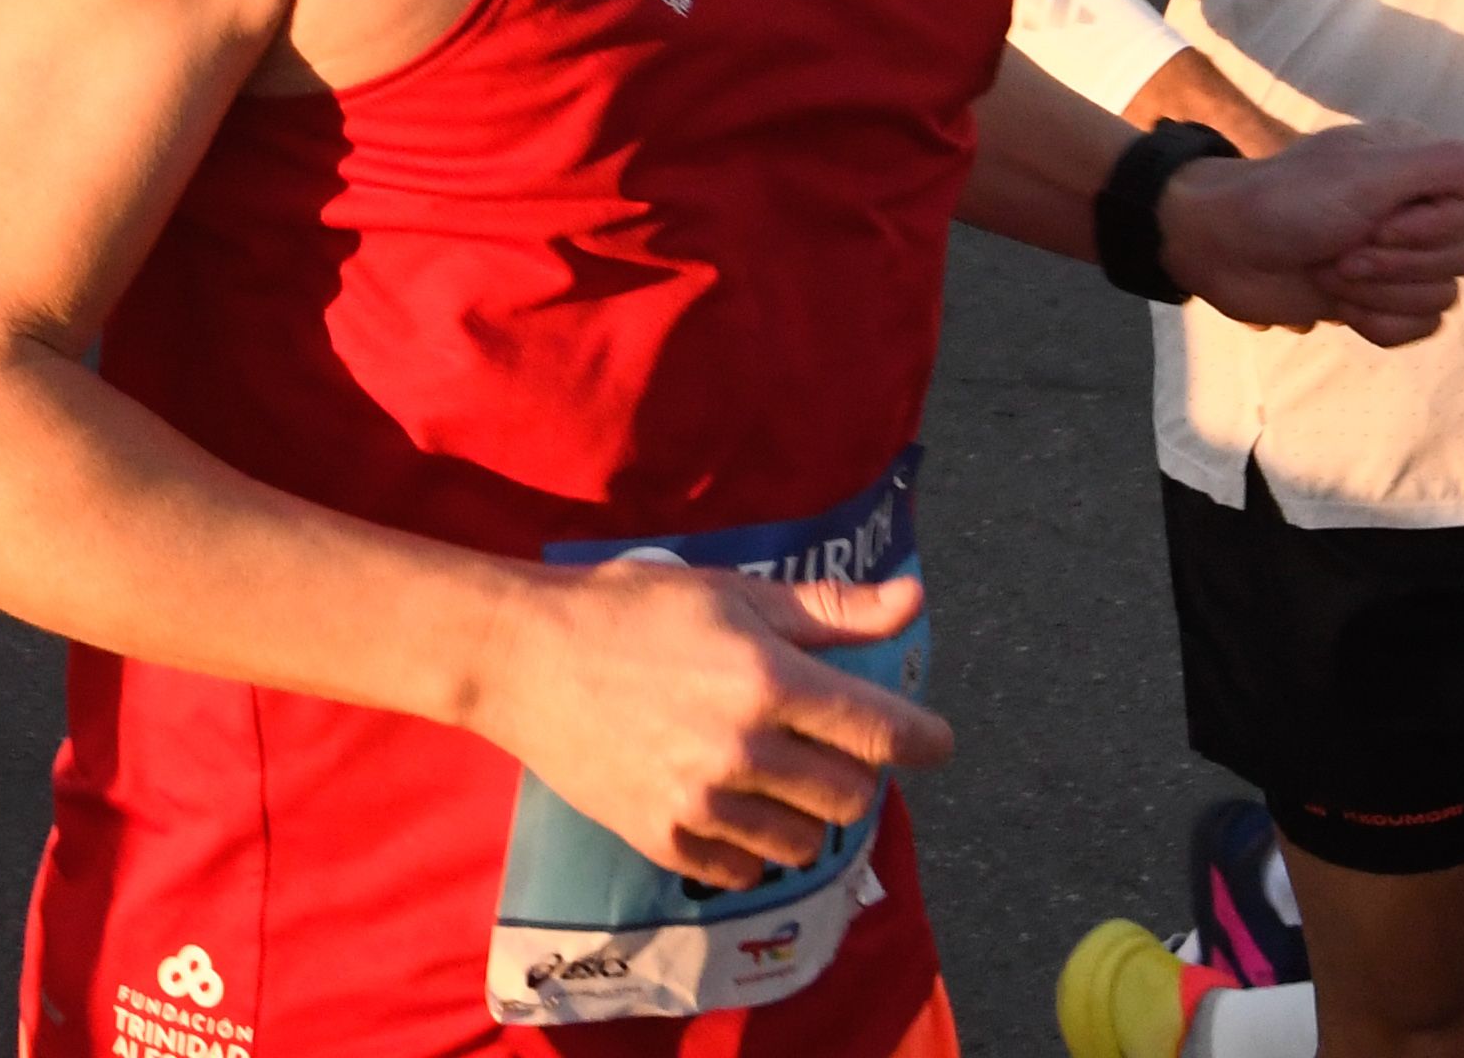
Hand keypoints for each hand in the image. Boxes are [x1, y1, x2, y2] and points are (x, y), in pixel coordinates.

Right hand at [477, 554, 950, 887]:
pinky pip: (742, 870)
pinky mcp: (663, 838)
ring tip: (777, 778)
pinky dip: (751, 847)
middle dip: (854, 773)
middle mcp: (744, 748)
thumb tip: (914, 600)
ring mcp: (701, 802)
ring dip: (804, 814)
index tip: (936, 744)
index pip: (879, 731)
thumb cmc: (634, 610)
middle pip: (850, 796)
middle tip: (828, 747)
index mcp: (768, 678)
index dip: (923, 741)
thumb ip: (831, 610)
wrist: (527, 658)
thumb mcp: (735, 593)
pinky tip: (731, 806)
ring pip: (802, 842)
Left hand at [1159, 127, 1463, 347]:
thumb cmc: (1287, 200)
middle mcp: (1419, 209)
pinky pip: (1419, 327)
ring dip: (1380, 291)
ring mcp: (1400, 258)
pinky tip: (1341, 305)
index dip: (1438, 225)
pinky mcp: (1380, 299)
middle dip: (1400, 262)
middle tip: (1344, 245)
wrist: (1220, 248)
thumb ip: (1448, 168)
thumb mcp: (1367, 175)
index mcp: (1421, 167)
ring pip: (1444, 297)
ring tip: (1332, 270)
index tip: (1383, 219)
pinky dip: (1377, 322)